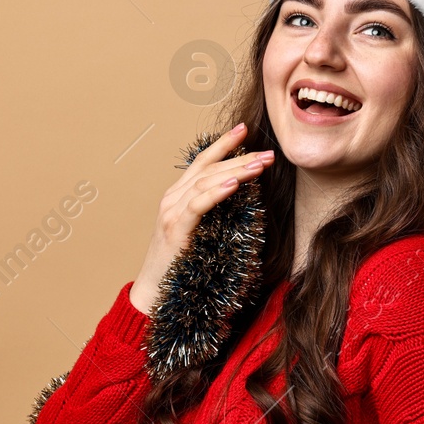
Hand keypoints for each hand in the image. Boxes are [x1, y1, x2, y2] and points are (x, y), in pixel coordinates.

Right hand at [130, 123, 274, 313]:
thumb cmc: (181, 266)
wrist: (155, 294)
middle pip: (209, 168)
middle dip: (240, 157)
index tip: (245, 129)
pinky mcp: (176, 229)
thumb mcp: (199, 233)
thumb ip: (214, 214)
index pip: (202, 162)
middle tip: (269, 152)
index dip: (223, 144)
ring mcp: (171, 212)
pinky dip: (217, 192)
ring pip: (206, 181)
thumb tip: (242, 200)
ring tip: (261, 165)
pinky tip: (235, 184)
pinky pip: (198, 205)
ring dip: (237, 171)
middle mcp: (172, 198)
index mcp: (178, 196)